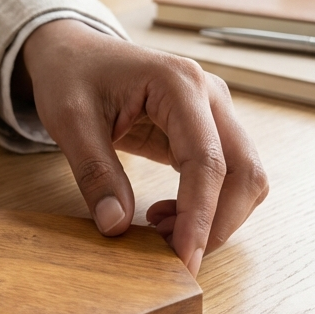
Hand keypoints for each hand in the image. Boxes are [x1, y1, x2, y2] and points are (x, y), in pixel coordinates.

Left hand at [18, 20, 268, 275]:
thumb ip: (95, 172)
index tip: (184, 261)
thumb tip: (117, 227)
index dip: (200, 216)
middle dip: (218, 223)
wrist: (72, 52)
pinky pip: (227, 175)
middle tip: (173, 257)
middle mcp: (209, 94)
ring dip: (216, 216)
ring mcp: (214, 111)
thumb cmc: (71, 75)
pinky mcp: (207, 129)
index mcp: (179, 83)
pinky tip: (165, 213)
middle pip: (245, 171)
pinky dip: (207, 205)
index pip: (207, 161)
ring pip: (245, 177)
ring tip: (161, 228)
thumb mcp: (69, 120)